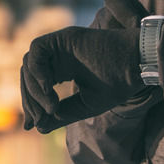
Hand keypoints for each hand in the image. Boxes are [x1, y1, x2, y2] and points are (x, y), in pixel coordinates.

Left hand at [21, 0, 149, 132]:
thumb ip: (62, 113)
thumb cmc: (116, 84)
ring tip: (51, 106)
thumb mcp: (85, 105)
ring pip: (29, 63)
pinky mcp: (64, 37)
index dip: (31, 104)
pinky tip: (49, 88)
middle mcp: (58, 55)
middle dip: (30, 99)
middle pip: (28, 75)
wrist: (135, 66)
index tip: (32, 125)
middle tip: (38, 119)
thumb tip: (39, 127)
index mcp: (62, 68)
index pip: (36, 84)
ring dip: (34, 88)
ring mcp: (60, 44)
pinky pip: (37, 49)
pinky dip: (37, 69)